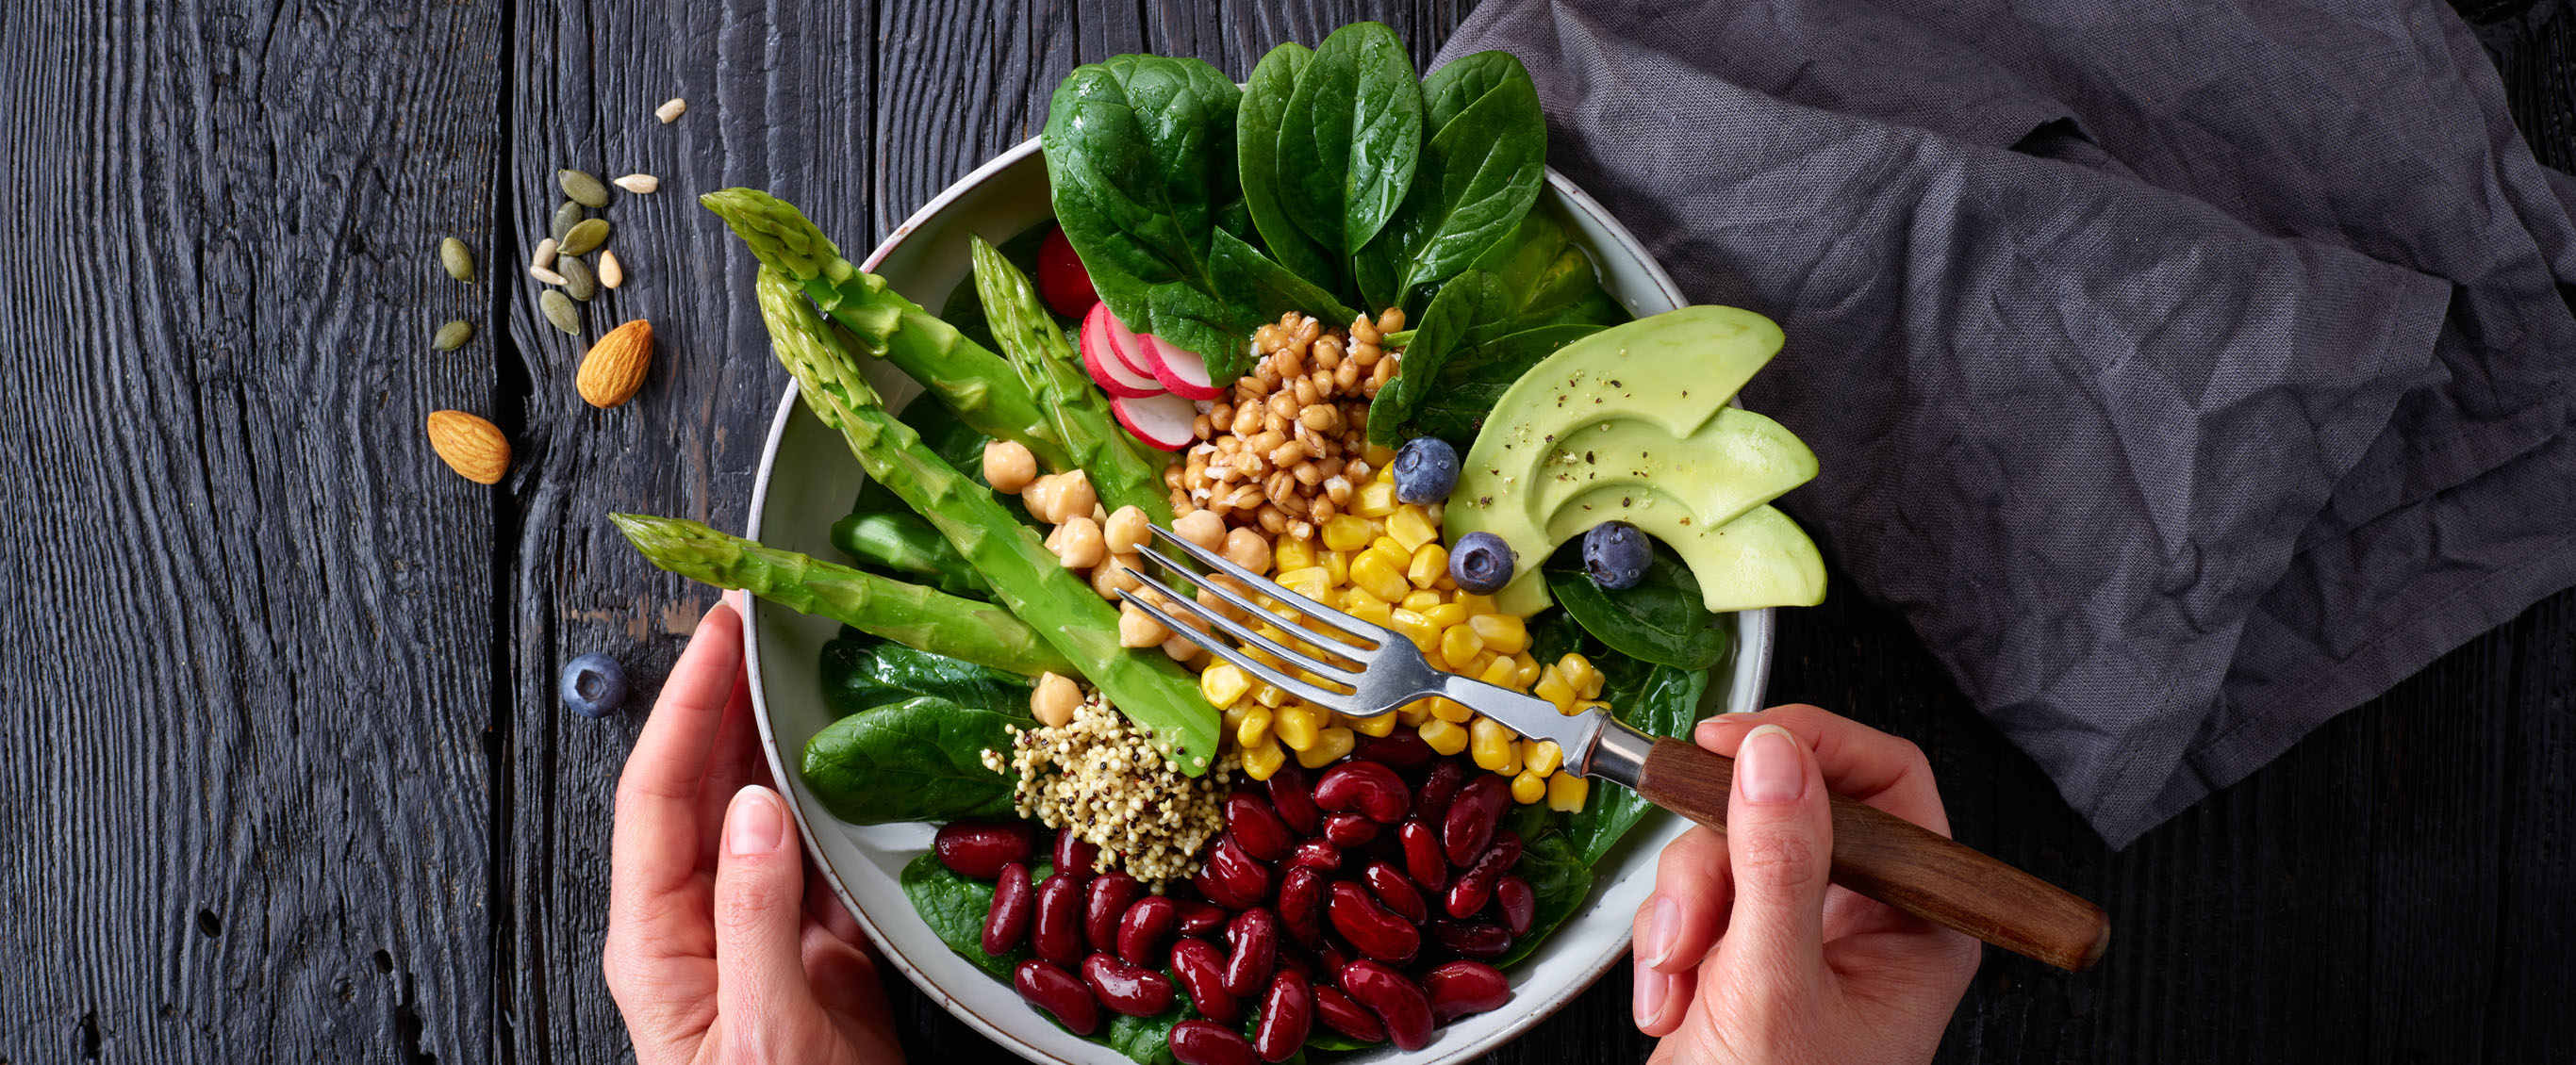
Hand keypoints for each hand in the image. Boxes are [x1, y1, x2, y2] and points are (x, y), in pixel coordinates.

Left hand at [604, 598, 905, 1064]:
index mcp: (656, 940)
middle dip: (726, 696)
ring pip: (764, 810)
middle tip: (765, 615)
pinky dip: (841, 797)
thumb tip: (756, 807)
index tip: (722, 630)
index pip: (658, 794)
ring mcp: (761, 934)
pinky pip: (824, 855)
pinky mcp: (820, 954)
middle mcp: (700, 923)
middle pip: (703, 785)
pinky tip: (862, 757)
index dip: (686, 702)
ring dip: (782, 736)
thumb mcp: (762, 1032)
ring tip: (810, 662)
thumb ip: (756, 917)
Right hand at [1632, 705, 1980, 1064]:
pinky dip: (1663, 947)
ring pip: (1721, 852)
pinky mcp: (1736, 956)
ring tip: (1681, 984)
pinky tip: (1672, 1002)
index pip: (1884, 780)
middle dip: (1716, 862)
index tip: (1735, 742)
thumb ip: (1776, 864)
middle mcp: (1865, 922)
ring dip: (1680, 914)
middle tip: (1695, 915)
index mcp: (1916, 923)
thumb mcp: (1773, 987)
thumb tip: (1773, 754)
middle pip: (1782, 809)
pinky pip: (1688, 899)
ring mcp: (1797, 937)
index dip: (1811, 744)